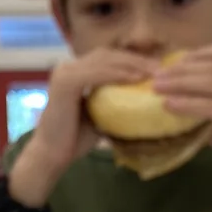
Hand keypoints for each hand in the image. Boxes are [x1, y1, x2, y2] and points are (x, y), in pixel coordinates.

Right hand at [10, 48, 157, 205]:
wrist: (51, 155)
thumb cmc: (75, 140)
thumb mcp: (101, 116)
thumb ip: (114, 104)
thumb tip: (143, 103)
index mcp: (75, 73)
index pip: (107, 59)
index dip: (132, 60)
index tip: (156, 68)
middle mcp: (68, 67)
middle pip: (107, 55)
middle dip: (136, 59)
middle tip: (161, 67)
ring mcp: (64, 73)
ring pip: (104, 61)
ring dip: (131, 64)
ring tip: (154, 72)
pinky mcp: (64, 83)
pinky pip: (96, 74)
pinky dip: (117, 74)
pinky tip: (136, 79)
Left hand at [153, 46, 211, 188]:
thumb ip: (206, 109)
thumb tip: (174, 103)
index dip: (191, 56)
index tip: (167, 64)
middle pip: (210, 66)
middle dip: (179, 69)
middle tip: (154, 76)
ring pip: (208, 82)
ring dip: (178, 83)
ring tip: (156, 87)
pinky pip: (210, 105)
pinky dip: (187, 104)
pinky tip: (169, 105)